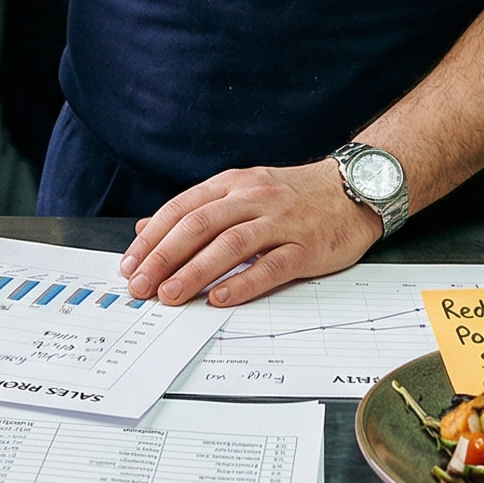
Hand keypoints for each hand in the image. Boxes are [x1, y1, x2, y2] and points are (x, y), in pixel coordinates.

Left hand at [118, 161, 382, 307]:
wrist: (353, 190)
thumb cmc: (292, 196)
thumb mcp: (241, 191)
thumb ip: (196, 210)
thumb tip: (145, 230)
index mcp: (233, 184)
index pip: (182, 209)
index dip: (152, 238)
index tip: (129, 265)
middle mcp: (253, 198)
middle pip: (200, 224)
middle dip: (165, 257)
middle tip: (141, 286)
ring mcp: (281, 221)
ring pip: (231, 244)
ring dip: (195, 271)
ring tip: (170, 295)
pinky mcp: (306, 246)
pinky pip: (271, 265)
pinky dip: (244, 282)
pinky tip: (220, 298)